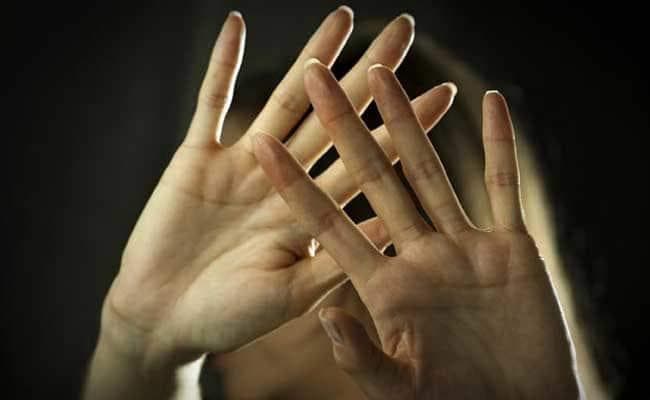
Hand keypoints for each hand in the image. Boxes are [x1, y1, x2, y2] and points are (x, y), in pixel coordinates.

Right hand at [95, 8, 452, 376]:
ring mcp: (242, 164)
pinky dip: (221, 64)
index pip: (368, 162)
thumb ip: (334, 263)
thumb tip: (391, 231)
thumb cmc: (228, 317)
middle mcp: (285, 179)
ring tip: (343, 17)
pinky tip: (236, 24)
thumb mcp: (289, 295)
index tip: (442, 94)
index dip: (403, 129)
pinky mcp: (198, 156)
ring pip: (284, 99)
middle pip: (336, 117)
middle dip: (369, 75)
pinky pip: (211, 101)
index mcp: (312, 213)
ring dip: (311, 57)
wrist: (163, 318)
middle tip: (403, 30)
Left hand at [254, 62, 579, 398]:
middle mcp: (416, 256)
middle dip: (343, 126)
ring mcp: (463, 248)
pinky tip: (491, 104)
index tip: (260, 143)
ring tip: (383, 73)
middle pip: (372, 179)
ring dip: (407, 122)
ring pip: (430, 172)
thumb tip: (326, 316)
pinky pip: (503, 187)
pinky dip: (500, 148)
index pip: (326, 224)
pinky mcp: (511, 249)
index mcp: (381, 286)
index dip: (293, 185)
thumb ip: (361, 353)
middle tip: (315, 76)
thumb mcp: (399, 385)